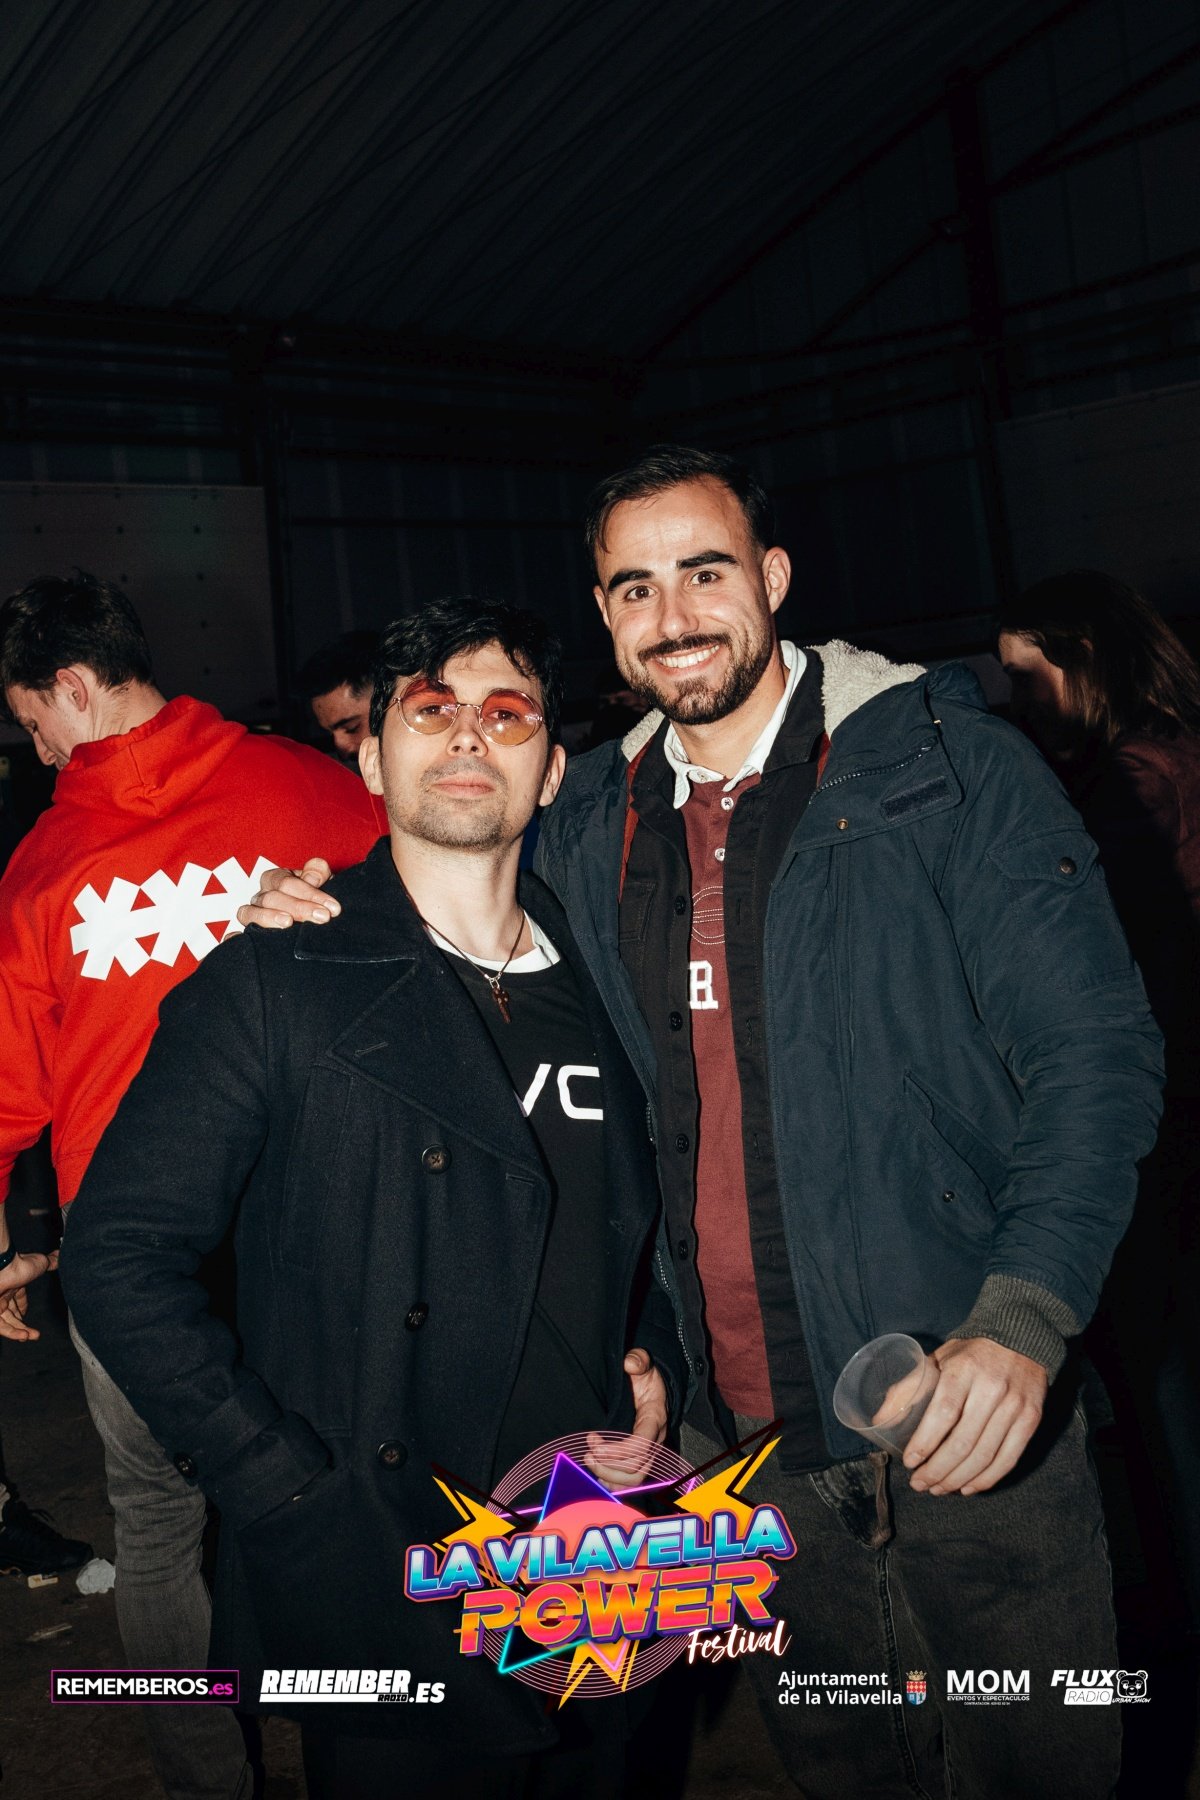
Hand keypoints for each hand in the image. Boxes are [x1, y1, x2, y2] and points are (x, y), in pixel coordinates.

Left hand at [0, 1248, 58, 1341]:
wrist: (6, 1266)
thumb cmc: (20, 1263)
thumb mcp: (41, 1263)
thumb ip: (50, 1262)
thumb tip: (59, 1256)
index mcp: (13, 1283)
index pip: (17, 1300)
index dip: (22, 1308)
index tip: (26, 1315)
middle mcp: (3, 1294)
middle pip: (12, 1315)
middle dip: (23, 1325)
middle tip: (34, 1334)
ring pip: (7, 1323)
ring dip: (20, 1331)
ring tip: (32, 1336)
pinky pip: (2, 1327)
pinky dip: (13, 1333)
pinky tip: (24, 1336)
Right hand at [234, 859, 339, 930]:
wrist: (313, 920)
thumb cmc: (315, 900)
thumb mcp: (322, 883)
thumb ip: (318, 873)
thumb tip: (311, 878)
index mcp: (276, 879)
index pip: (288, 883)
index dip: (311, 893)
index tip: (332, 908)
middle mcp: (262, 895)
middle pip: (272, 897)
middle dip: (299, 907)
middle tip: (322, 918)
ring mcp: (253, 913)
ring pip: (251, 912)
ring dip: (270, 917)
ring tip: (288, 924)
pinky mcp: (249, 932)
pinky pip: (235, 935)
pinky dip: (234, 936)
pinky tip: (238, 939)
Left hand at [585, 1350, 668, 1488]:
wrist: (656, 1387)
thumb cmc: (647, 1377)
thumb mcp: (644, 1363)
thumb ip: (638, 1360)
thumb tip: (630, 1363)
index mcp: (655, 1418)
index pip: (641, 1445)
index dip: (615, 1449)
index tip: (593, 1439)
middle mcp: (656, 1440)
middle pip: (636, 1468)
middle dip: (607, 1463)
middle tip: (587, 1450)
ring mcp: (650, 1452)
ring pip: (634, 1479)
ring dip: (608, 1475)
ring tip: (588, 1460)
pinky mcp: (642, 1459)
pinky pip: (630, 1482)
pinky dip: (612, 1483)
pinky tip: (595, 1473)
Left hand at [902, 1338, 1046, 1495]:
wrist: (1021, 1338)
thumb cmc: (970, 1354)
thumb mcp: (938, 1359)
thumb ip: (910, 1387)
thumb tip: (879, 1420)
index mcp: (964, 1370)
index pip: (943, 1413)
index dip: (925, 1443)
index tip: (910, 1463)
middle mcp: (992, 1388)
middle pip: (963, 1442)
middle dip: (938, 1471)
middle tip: (920, 1485)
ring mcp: (1015, 1406)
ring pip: (984, 1456)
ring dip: (958, 1479)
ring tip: (938, 1489)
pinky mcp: (1031, 1420)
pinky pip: (1008, 1459)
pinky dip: (986, 1479)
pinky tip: (968, 1487)